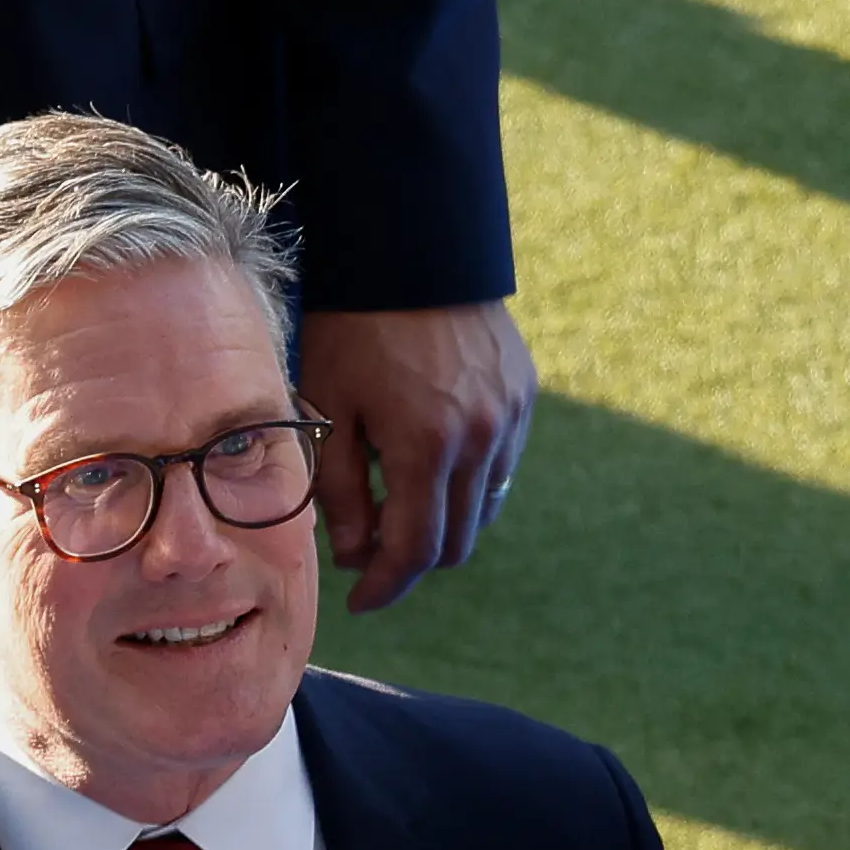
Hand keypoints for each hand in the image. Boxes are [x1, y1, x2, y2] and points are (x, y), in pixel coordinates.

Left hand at [300, 300, 537, 610]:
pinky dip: (466, 482)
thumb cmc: (352, 327)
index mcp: (426, 446)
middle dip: (411, 560)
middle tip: (369, 550)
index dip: (385, 587)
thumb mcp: (327, 409)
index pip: (415, 551)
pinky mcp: (523, 394)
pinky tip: (428, 462)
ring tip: (395, 503)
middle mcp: (480, 438)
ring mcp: (509, 416)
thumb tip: (356, 557)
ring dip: (443, 523)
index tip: (358, 601)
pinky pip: (499, 464)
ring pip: (484, 507)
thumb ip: (339, 492)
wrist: (410, 248)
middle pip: (456, 541)